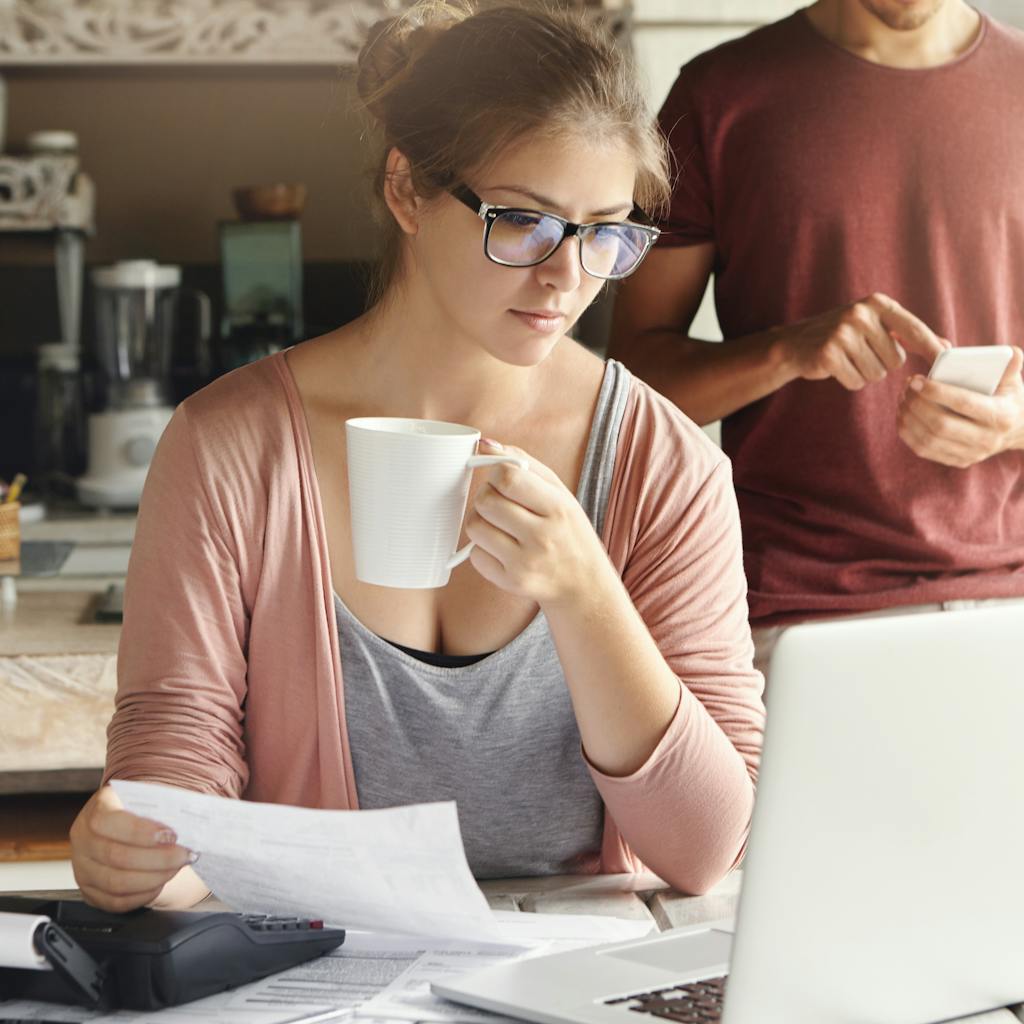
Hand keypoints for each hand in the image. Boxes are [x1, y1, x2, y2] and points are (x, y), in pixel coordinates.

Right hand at [70, 785, 195, 911]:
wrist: (129, 825)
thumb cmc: (145, 811)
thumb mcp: (151, 798)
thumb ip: (165, 805)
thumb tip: (192, 819)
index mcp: (96, 809)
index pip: (107, 822)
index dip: (140, 831)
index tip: (171, 835)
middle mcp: (83, 839)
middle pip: (117, 856)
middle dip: (158, 859)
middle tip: (185, 855)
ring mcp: (82, 868)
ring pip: (117, 882)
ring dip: (154, 878)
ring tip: (177, 868)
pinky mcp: (90, 892)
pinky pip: (116, 901)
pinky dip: (143, 895)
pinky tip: (160, 883)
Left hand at [464, 440, 609, 607]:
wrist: (584, 585)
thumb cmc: (568, 531)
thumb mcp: (560, 493)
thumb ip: (523, 463)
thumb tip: (484, 444)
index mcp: (558, 508)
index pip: (508, 477)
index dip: (496, 473)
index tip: (501, 478)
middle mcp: (542, 537)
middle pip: (485, 501)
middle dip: (486, 495)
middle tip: (500, 502)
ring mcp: (525, 563)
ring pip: (475, 527)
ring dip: (480, 520)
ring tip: (499, 524)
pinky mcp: (510, 582)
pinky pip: (475, 555)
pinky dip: (482, 548)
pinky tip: (501, 548)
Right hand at [777, 292, 948, 389]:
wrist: (794, 345)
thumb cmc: (843, 336)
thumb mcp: (876, 326)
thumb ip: (909, 334)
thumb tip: (946, 347)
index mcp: (877, 303)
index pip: (914, 329)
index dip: (932, 348)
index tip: (947, 361)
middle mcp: (861, 313)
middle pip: (896, 360)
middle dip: (881, 364)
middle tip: (860, 354)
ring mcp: (843, 333)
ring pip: (877, 373)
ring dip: (864, 373)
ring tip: (847, 360)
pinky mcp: (829, 354)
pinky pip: (856, 381)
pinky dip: (849, 381)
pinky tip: (836, 368)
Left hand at [897, 347, 1023, 467]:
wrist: (1016, 430)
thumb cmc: (1007, 397)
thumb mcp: (1012, 381)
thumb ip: (1009, 365)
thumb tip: (1010, 352)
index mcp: (1000, 415)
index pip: (963, 403)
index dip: (936, 392)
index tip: (916, 380)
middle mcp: (987, 439)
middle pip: (941, 425)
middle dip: (917, 405)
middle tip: (907, 387)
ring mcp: (971, 454)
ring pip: (928, 439)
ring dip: (909, 417)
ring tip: (903, 398)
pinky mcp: (957, 461)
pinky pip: (924, 450)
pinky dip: (908, 432)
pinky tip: (903, 415)